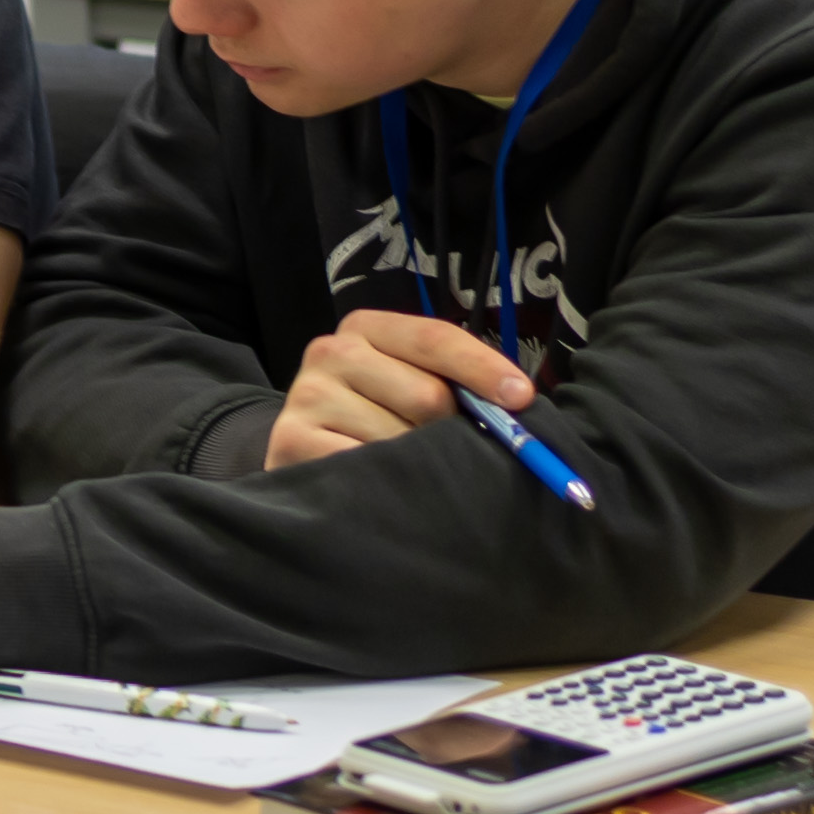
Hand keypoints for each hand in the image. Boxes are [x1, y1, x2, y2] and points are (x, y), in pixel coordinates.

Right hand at [268, 307, 532, 466]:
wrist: (301, 451)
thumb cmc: (373, 417)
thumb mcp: (409, 384)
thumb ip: (453, 383)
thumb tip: (515, 406)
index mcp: (366, 328)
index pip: (434, 339)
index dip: (482, 368)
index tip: (522, 398)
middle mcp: (330, 351)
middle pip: (426, 394)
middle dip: (446, 429)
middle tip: (437, 449)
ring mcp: (308, 395)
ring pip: (399, 438)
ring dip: (416, 463)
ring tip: (404, 470)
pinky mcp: (291, 441)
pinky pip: (366, 467)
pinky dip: (386, 484)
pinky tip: (381, 485)